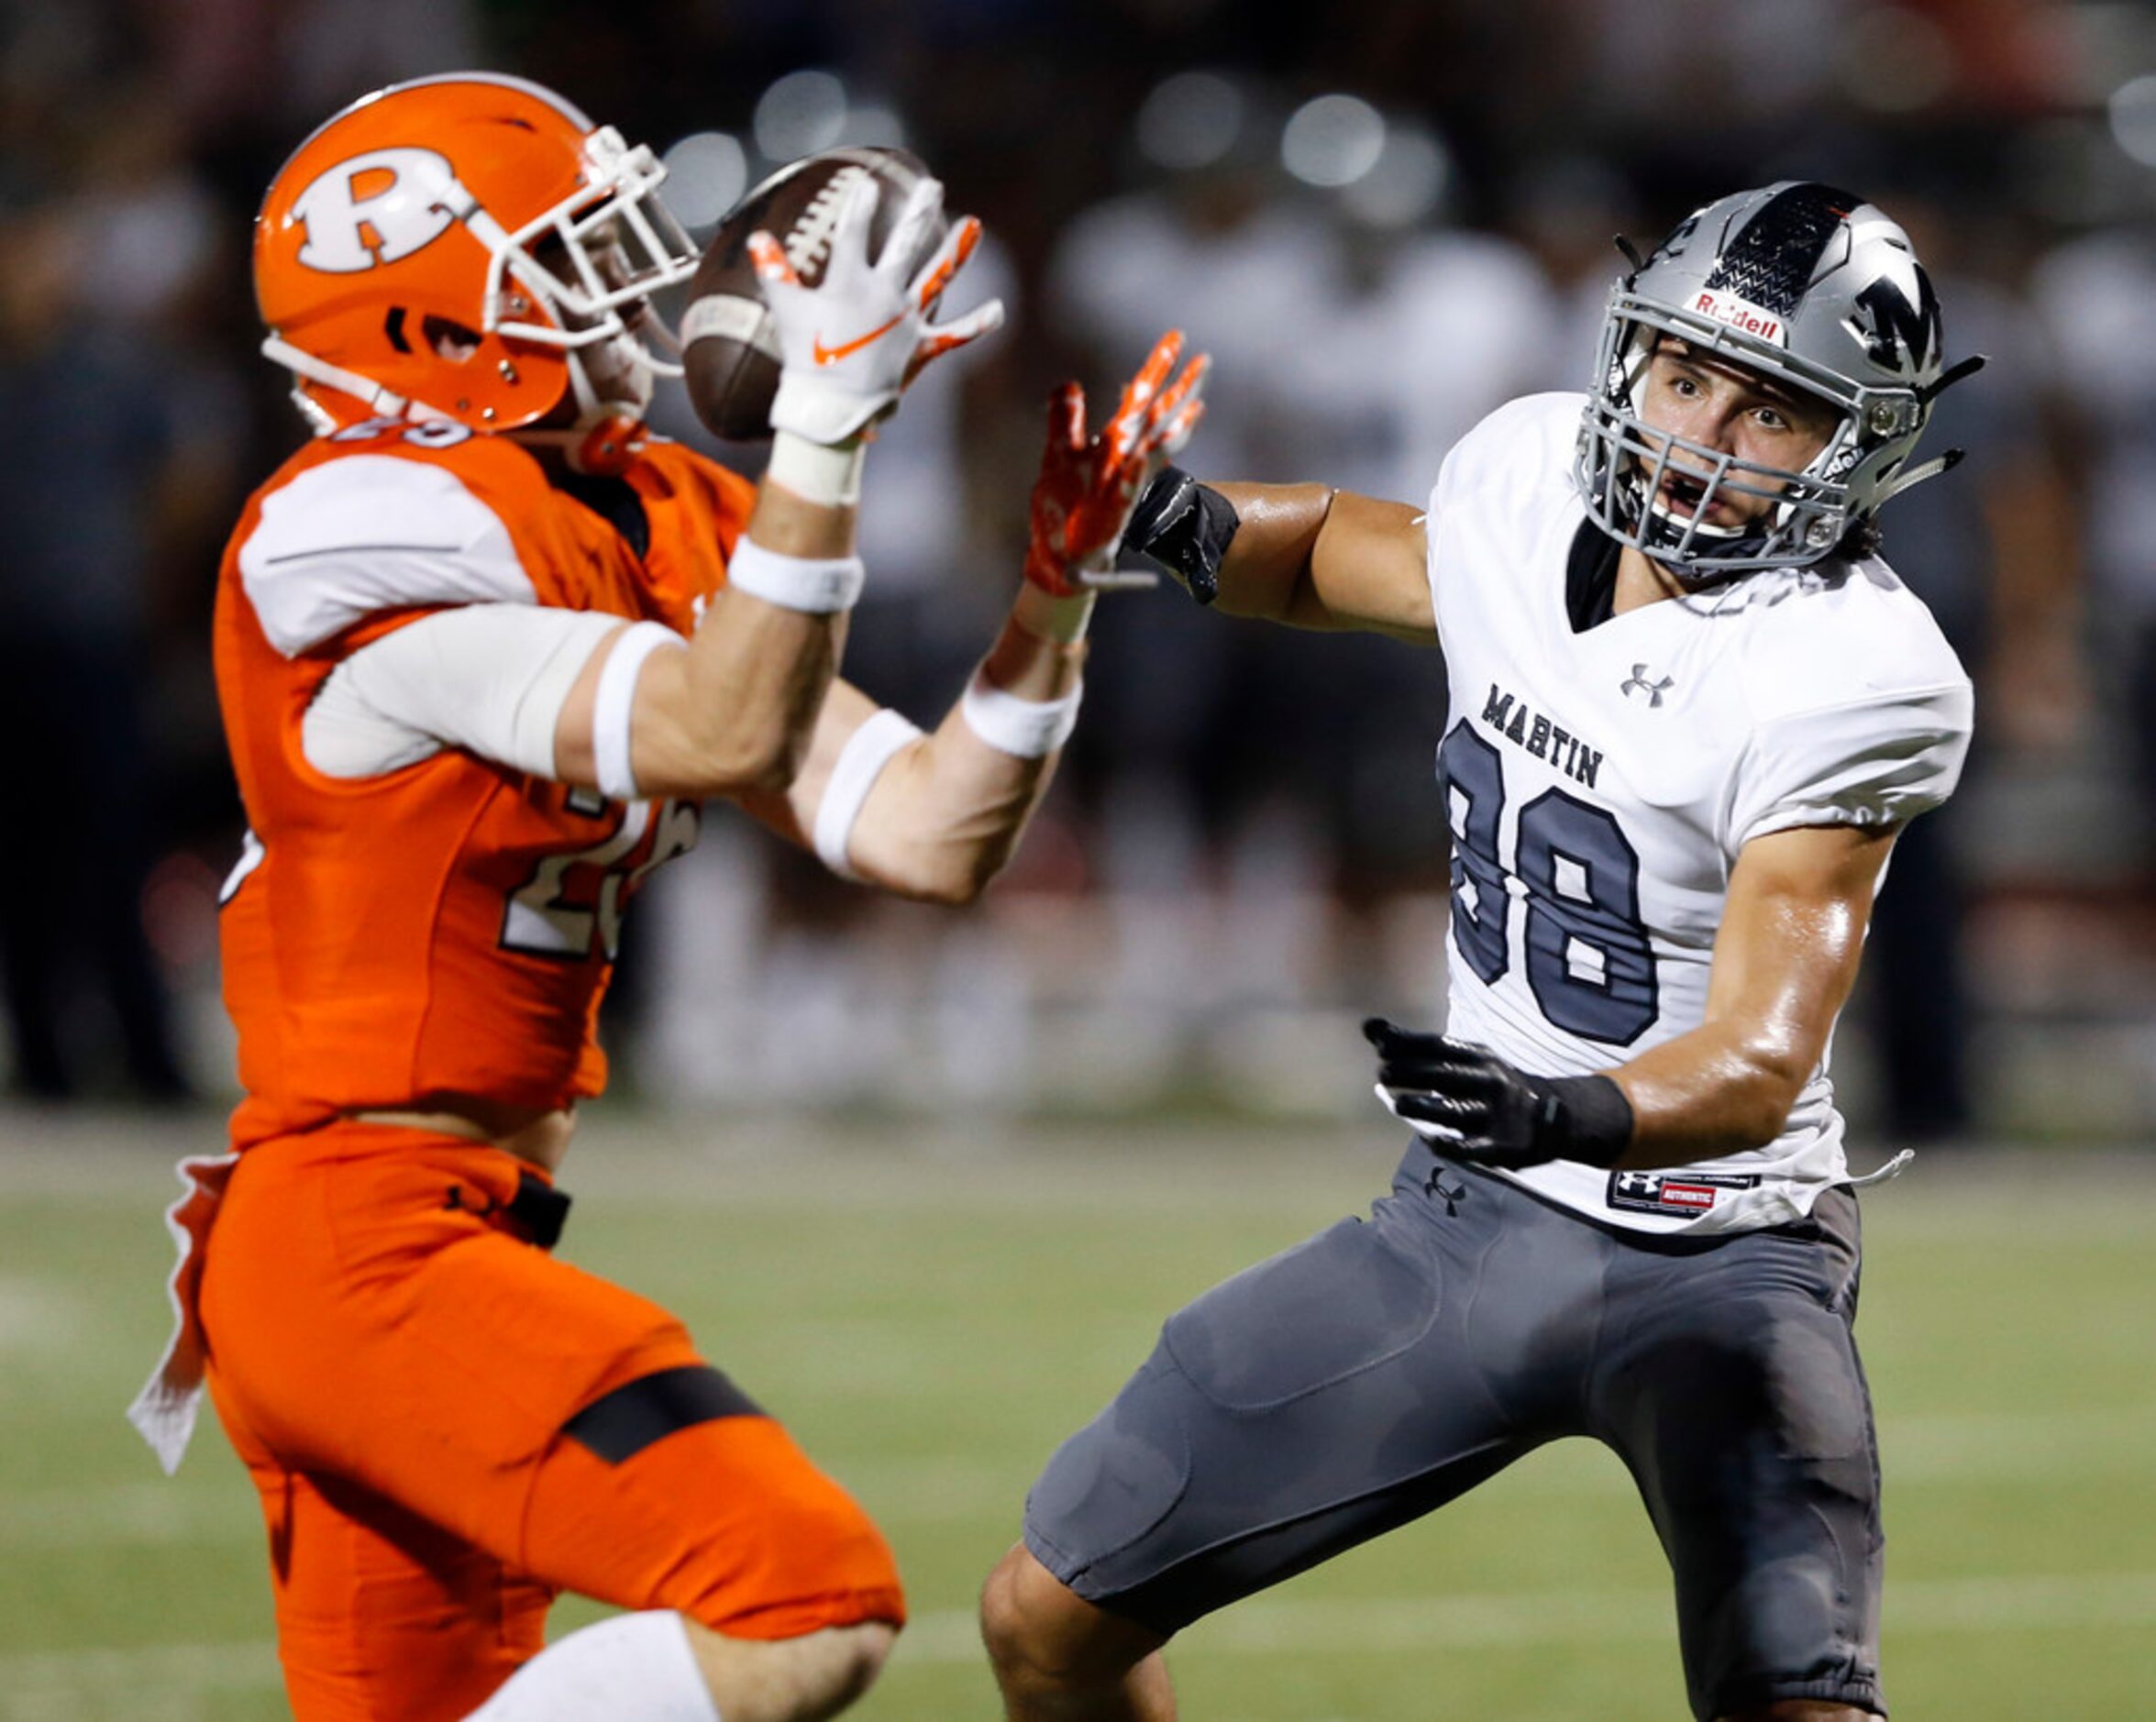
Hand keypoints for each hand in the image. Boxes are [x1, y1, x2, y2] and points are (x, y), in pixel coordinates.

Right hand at [749, 176, 1002, 445]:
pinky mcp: (922, 348)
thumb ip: (775, 272)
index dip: (859, 206)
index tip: (866, 182)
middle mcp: (885, 294)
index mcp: (850, 282)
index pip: (854, 233)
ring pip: (937, 278)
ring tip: (974, 224)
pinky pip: (954, 336)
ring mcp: (907, 321)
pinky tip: (998, 310)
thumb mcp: (788, 313)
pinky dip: (977, 324)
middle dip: (919, 211)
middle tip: (932, 186)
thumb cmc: (806, 359)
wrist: (833, 408)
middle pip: (905, 244)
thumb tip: (758, 238)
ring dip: (957, 250)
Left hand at [1024, 329, 1208, 597]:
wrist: (1059, 559)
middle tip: (1203, 357)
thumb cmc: (1062, 510)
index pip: (1139, 398)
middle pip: (1157, 417)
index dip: (1158, 368)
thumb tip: (1070, 383)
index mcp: (1114, 446)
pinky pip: (1131, 486)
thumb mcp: (1057, 457)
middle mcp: (1124, 461)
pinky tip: (1147, 455)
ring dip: (1175, 426)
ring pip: (1156, 449)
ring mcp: (1122, 485)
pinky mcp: (1114, 510)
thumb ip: (1065, 419)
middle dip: (1179, 388)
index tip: (1178, 337)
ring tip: (1197, 402)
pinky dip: (1141, 470)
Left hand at [1363, 1018, 1632, 1170]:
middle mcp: (1489, 1082)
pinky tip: (1429, 1140)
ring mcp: (1495, 1115)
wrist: (1553, 1117)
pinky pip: (1468, 1148)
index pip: (1437, 1046)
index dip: (1407, 1044)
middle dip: (1408, 1073)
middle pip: (1442, 1074)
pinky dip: (1445, 1144)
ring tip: (1399, 1105)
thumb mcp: (1466, 1059)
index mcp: (1480, 1057)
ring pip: (1452, 1111)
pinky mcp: (1501, 1147)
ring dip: (1420, 1107)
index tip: (1379, 1045)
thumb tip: (1370, 1028)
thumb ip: (1418, 1049)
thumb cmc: (1493, 1084)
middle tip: (1382, 1075)